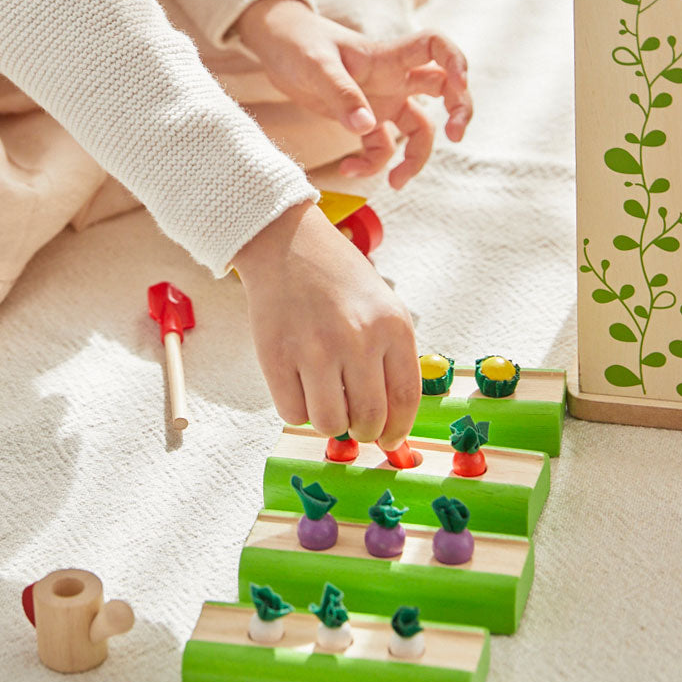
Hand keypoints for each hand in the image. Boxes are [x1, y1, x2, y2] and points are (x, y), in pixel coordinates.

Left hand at [234, 0, 471, 188]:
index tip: (459, 83)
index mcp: (387, 56)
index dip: (456, 60)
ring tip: (395, 182)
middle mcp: (393, 78)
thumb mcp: (316, 65)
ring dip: (415, 157)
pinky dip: (372, 163)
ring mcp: (381, 100)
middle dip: (458, 111)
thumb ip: (341, 93)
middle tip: (455, 136)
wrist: (276, 46)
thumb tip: (365, 128)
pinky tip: (348, 169)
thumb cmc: (298, 43)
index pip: (435, 46)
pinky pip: (381, 147)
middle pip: (444, 90)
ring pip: (418, 129)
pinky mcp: (363, 119)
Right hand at [234, 201, 418, 446]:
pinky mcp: (276, 356)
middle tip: (354, 422)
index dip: (397, 429)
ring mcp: (314, 349)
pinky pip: (292, 412)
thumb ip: (391, 357)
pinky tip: (299, 385)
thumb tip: (389, 421)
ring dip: (329, 421)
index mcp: (392, 326)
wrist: (286, 243)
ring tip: (325, 399)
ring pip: (330, 423)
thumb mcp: (382, 306)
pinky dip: (297, 408)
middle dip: (363, 430)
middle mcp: (357, 339)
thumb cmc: (337, 277)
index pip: (405, 400)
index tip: (388, 438)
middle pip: (368, 418)